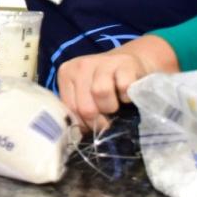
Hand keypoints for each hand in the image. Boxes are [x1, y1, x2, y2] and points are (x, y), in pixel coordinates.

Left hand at [56, 35, 178, 133]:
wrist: (129, 65)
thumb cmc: (104, 86)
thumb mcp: (85, 95)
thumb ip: (77, 108)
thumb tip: (79, 134)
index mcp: (67, 73)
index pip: (70, 108)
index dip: (84, 124)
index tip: (93, 126)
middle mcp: (82, 65)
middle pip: (85, 105)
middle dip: (98, 120)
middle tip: (107, 119)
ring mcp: (104, 61)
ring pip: (101, 92)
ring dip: (111, 107)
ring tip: (115, 105)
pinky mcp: (126, 63)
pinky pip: (124, 86)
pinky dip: (127, 97)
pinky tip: (126, 95)